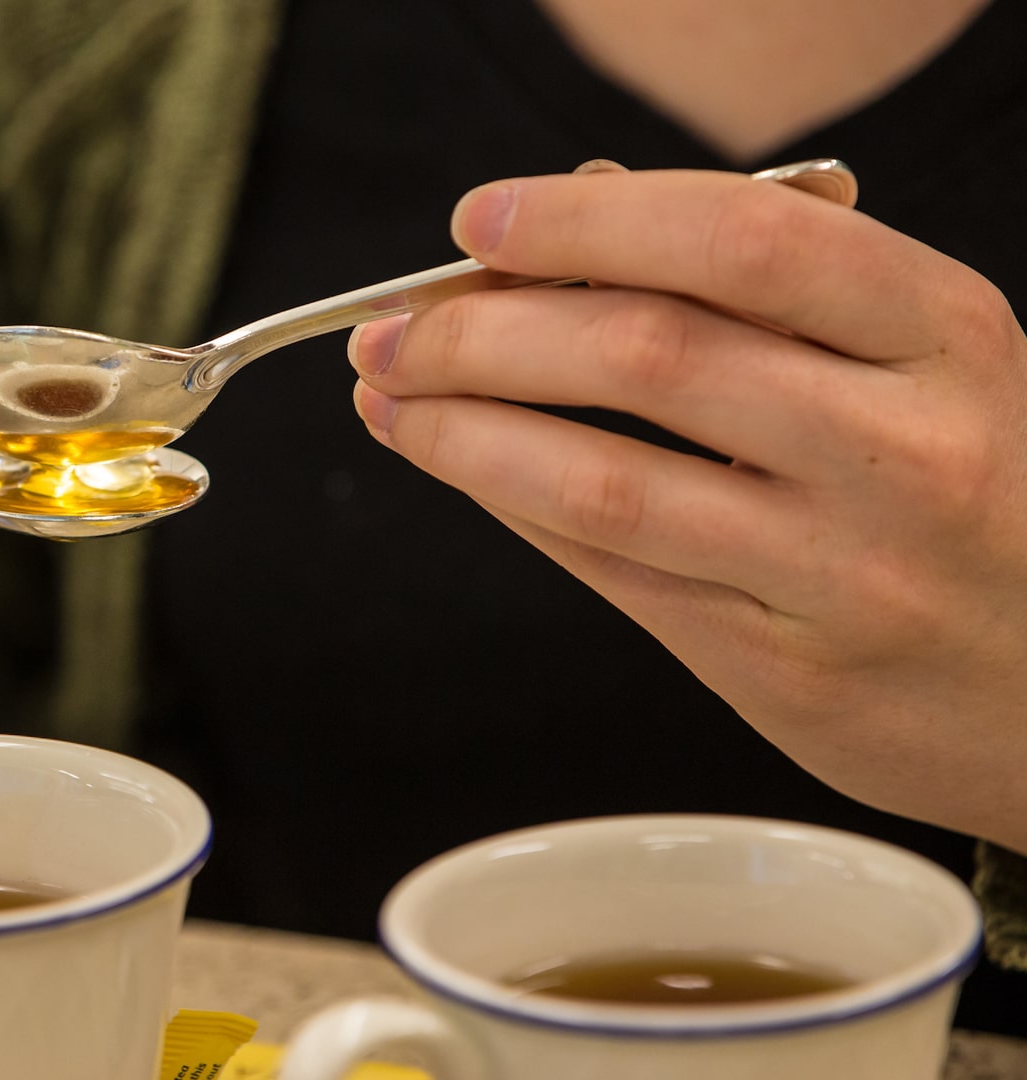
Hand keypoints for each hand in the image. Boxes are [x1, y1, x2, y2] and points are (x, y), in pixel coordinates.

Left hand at [348, 168, 1026, 852]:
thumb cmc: (985, 492)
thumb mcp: (922, 357)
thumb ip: (767, 282)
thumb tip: (580, 207)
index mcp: (946, 334)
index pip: (741, 239)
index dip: (584, 222)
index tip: (477, 222)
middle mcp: (905, 449)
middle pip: (647, 355)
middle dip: (482, 332)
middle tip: (388, 328)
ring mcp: (846, 572)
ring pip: (607, 481)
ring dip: (465, 432)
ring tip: (390, 401)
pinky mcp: (786, 670)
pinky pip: (615, 574)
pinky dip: (516, 509)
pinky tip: (462, 469)